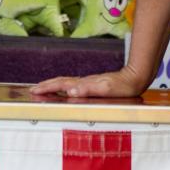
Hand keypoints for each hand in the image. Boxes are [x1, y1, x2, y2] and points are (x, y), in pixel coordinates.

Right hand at [30, 64, 148, 99]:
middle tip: (33, 90)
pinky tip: (65, 91)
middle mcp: (84, 82)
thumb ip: (88, 89)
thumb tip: (70, 90)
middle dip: (46, 86)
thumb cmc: (122, 87)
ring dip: (54, 86)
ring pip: (66, 83)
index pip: (61, 84)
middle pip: (61, 82)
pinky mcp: (94, 85)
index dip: (47, 88)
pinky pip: (74, 86)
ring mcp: (88, 83)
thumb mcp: (105, 89)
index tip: (35, 91)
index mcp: (84, 83)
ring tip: (44, 89)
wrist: (135, 78)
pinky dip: (64, 87)